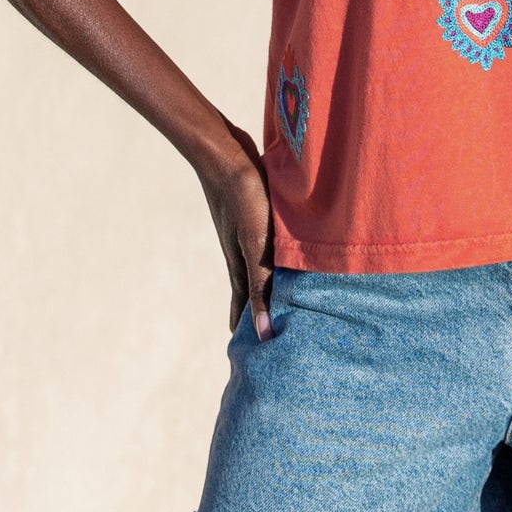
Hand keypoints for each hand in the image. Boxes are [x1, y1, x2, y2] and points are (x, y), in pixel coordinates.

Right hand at [195, 136, 275, 339]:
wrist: (223, 152)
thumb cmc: (242, 198)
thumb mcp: (255, 245)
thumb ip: (261, 285)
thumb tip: (263, 332)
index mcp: (241, 267)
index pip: (246, 310)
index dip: (252, 332)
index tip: (260, 359)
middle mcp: (242, 254)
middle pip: (255, 292)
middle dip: (263, 314)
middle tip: (277, 336)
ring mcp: (246, 234)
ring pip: (263, 269)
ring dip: (273, 287)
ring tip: (287, 301)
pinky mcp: (255, 215)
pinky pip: (268, 246)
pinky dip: (277, 260)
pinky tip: (287, 254)